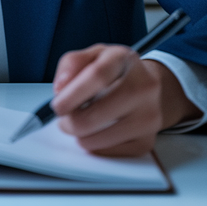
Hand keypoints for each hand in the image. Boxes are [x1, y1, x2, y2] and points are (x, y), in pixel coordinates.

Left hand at [50, 44, 200, 156]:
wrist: (147, 85)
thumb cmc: (114, 71)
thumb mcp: (93, 55)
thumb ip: (72, 63)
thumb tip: (61, 88)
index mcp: (124, 60)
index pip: (97, 76)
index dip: (72, 94)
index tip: (57, 106)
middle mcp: (143, 87)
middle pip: (96, 114)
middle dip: (71, 122)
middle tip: (64, 120)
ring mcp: (149, 115)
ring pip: (100, 138)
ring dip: (80, 136)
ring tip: (80, 124)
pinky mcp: (147, 140)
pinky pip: (109, 152)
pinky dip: (95, 146)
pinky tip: (96, 132)